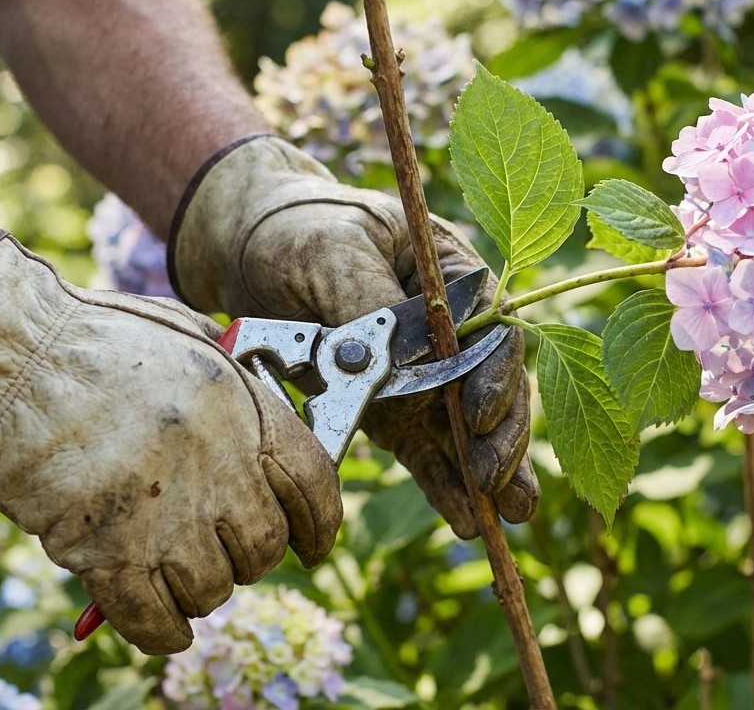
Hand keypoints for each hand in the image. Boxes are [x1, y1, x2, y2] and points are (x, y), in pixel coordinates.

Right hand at [0, 231, 341, 653]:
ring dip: (198, 587)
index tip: (316, 545)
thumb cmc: (87, 338)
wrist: (0, 359)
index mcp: (243, 407)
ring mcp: (164, 514)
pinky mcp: (106, 554)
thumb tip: (268, 431)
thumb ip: (234, 384)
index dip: (321, 524)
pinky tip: (158, 621)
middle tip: (218, 544)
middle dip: (247, 554)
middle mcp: (217, 464)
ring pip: (214, 589)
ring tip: (169, 562)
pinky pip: (155, 621)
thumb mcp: (185, 337)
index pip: (315, 485)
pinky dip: (161, 630)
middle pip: (265, 547)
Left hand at [169, 136, 536, 537]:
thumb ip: (370, 300)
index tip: (475, 416)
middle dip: (500, 438)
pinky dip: (443, 486)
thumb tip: (407, 357)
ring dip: (486, 476)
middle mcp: (451, 334)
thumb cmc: (299, 232)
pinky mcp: (394, 413)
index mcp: (452, 279)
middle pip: (492, 390)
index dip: (495, 379)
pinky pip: (425, 453)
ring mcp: (424, 378)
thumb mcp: (332, 251)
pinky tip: (464, 520)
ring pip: (467, 432)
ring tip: (501, 517)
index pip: (492, 334)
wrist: (251, 252)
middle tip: (493, 479)